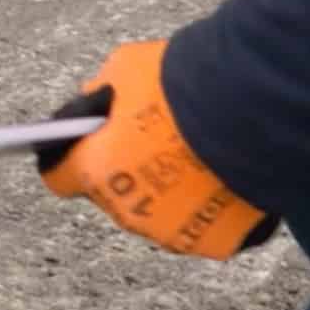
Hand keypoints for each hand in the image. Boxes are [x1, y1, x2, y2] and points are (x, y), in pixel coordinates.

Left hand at [36, 41, 275, 259]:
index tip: (82, 144)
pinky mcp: (216, 241)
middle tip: (158, 140)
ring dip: (171, 190)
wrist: (251, 104)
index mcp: (95, 170)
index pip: (58, 176)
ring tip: (199, 154)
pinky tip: (227, 173)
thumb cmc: (183, 81)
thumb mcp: (126, 69)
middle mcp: (129, 211)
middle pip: (116, 195)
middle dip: (129, 171)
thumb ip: (103, 92)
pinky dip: (213, 205)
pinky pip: (205, 224)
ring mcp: (173, 232)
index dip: (70, 157)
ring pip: (161, 213)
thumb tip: (96, 101)